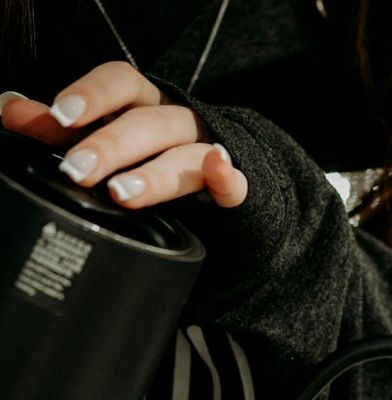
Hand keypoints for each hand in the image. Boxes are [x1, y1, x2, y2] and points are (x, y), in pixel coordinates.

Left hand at [0, 61, 247, 207]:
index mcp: (145, 103)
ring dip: (156, 173)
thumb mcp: (102, 135)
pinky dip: (228, 176)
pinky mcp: (231, 188)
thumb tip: (11, 109)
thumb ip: (59, 127)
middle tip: (78, 170)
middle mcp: (178, 121)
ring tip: (122, 193)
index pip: (123, 82)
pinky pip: (236, 183)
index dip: (93, 94)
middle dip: (112, 145)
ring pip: (187, 155)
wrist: (216, 178)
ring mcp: (208, 152)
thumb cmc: (150, 154)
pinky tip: (218, 168)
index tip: (61, 116)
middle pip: (150, 123)